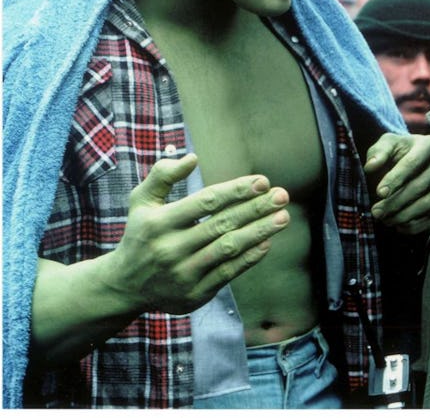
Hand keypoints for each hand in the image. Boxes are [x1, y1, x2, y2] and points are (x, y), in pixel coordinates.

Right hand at [103, 153, 289, 313]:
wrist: (124, 287)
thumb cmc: (141, 234)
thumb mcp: (141, 201)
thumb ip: (162, 175)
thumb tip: (191, 158)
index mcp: (159, 222)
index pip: (206, 202)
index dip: (237, 191)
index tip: (263, 181)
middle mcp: (171, 249)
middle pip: (222, 224)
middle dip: (256, 208)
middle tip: (282, 195)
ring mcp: (183, 274)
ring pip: (228, 249)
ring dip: (260, 232)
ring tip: (283, 217)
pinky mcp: (194, 294)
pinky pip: (228, 273)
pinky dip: (250, 258)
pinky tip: (267, 242)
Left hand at [364, 133, 429, 234]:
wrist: (425, 157)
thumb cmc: (403, 150)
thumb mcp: (390, 143)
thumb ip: (378, 152)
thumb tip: (370, 167)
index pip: (412, 164)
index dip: (395, 179)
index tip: (379, 193)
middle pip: (419, 186)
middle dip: (395, 202)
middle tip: (376, 212)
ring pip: (427, 204)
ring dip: (403, 215)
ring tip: (384, 220)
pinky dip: (415, 225)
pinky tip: (398, 226)